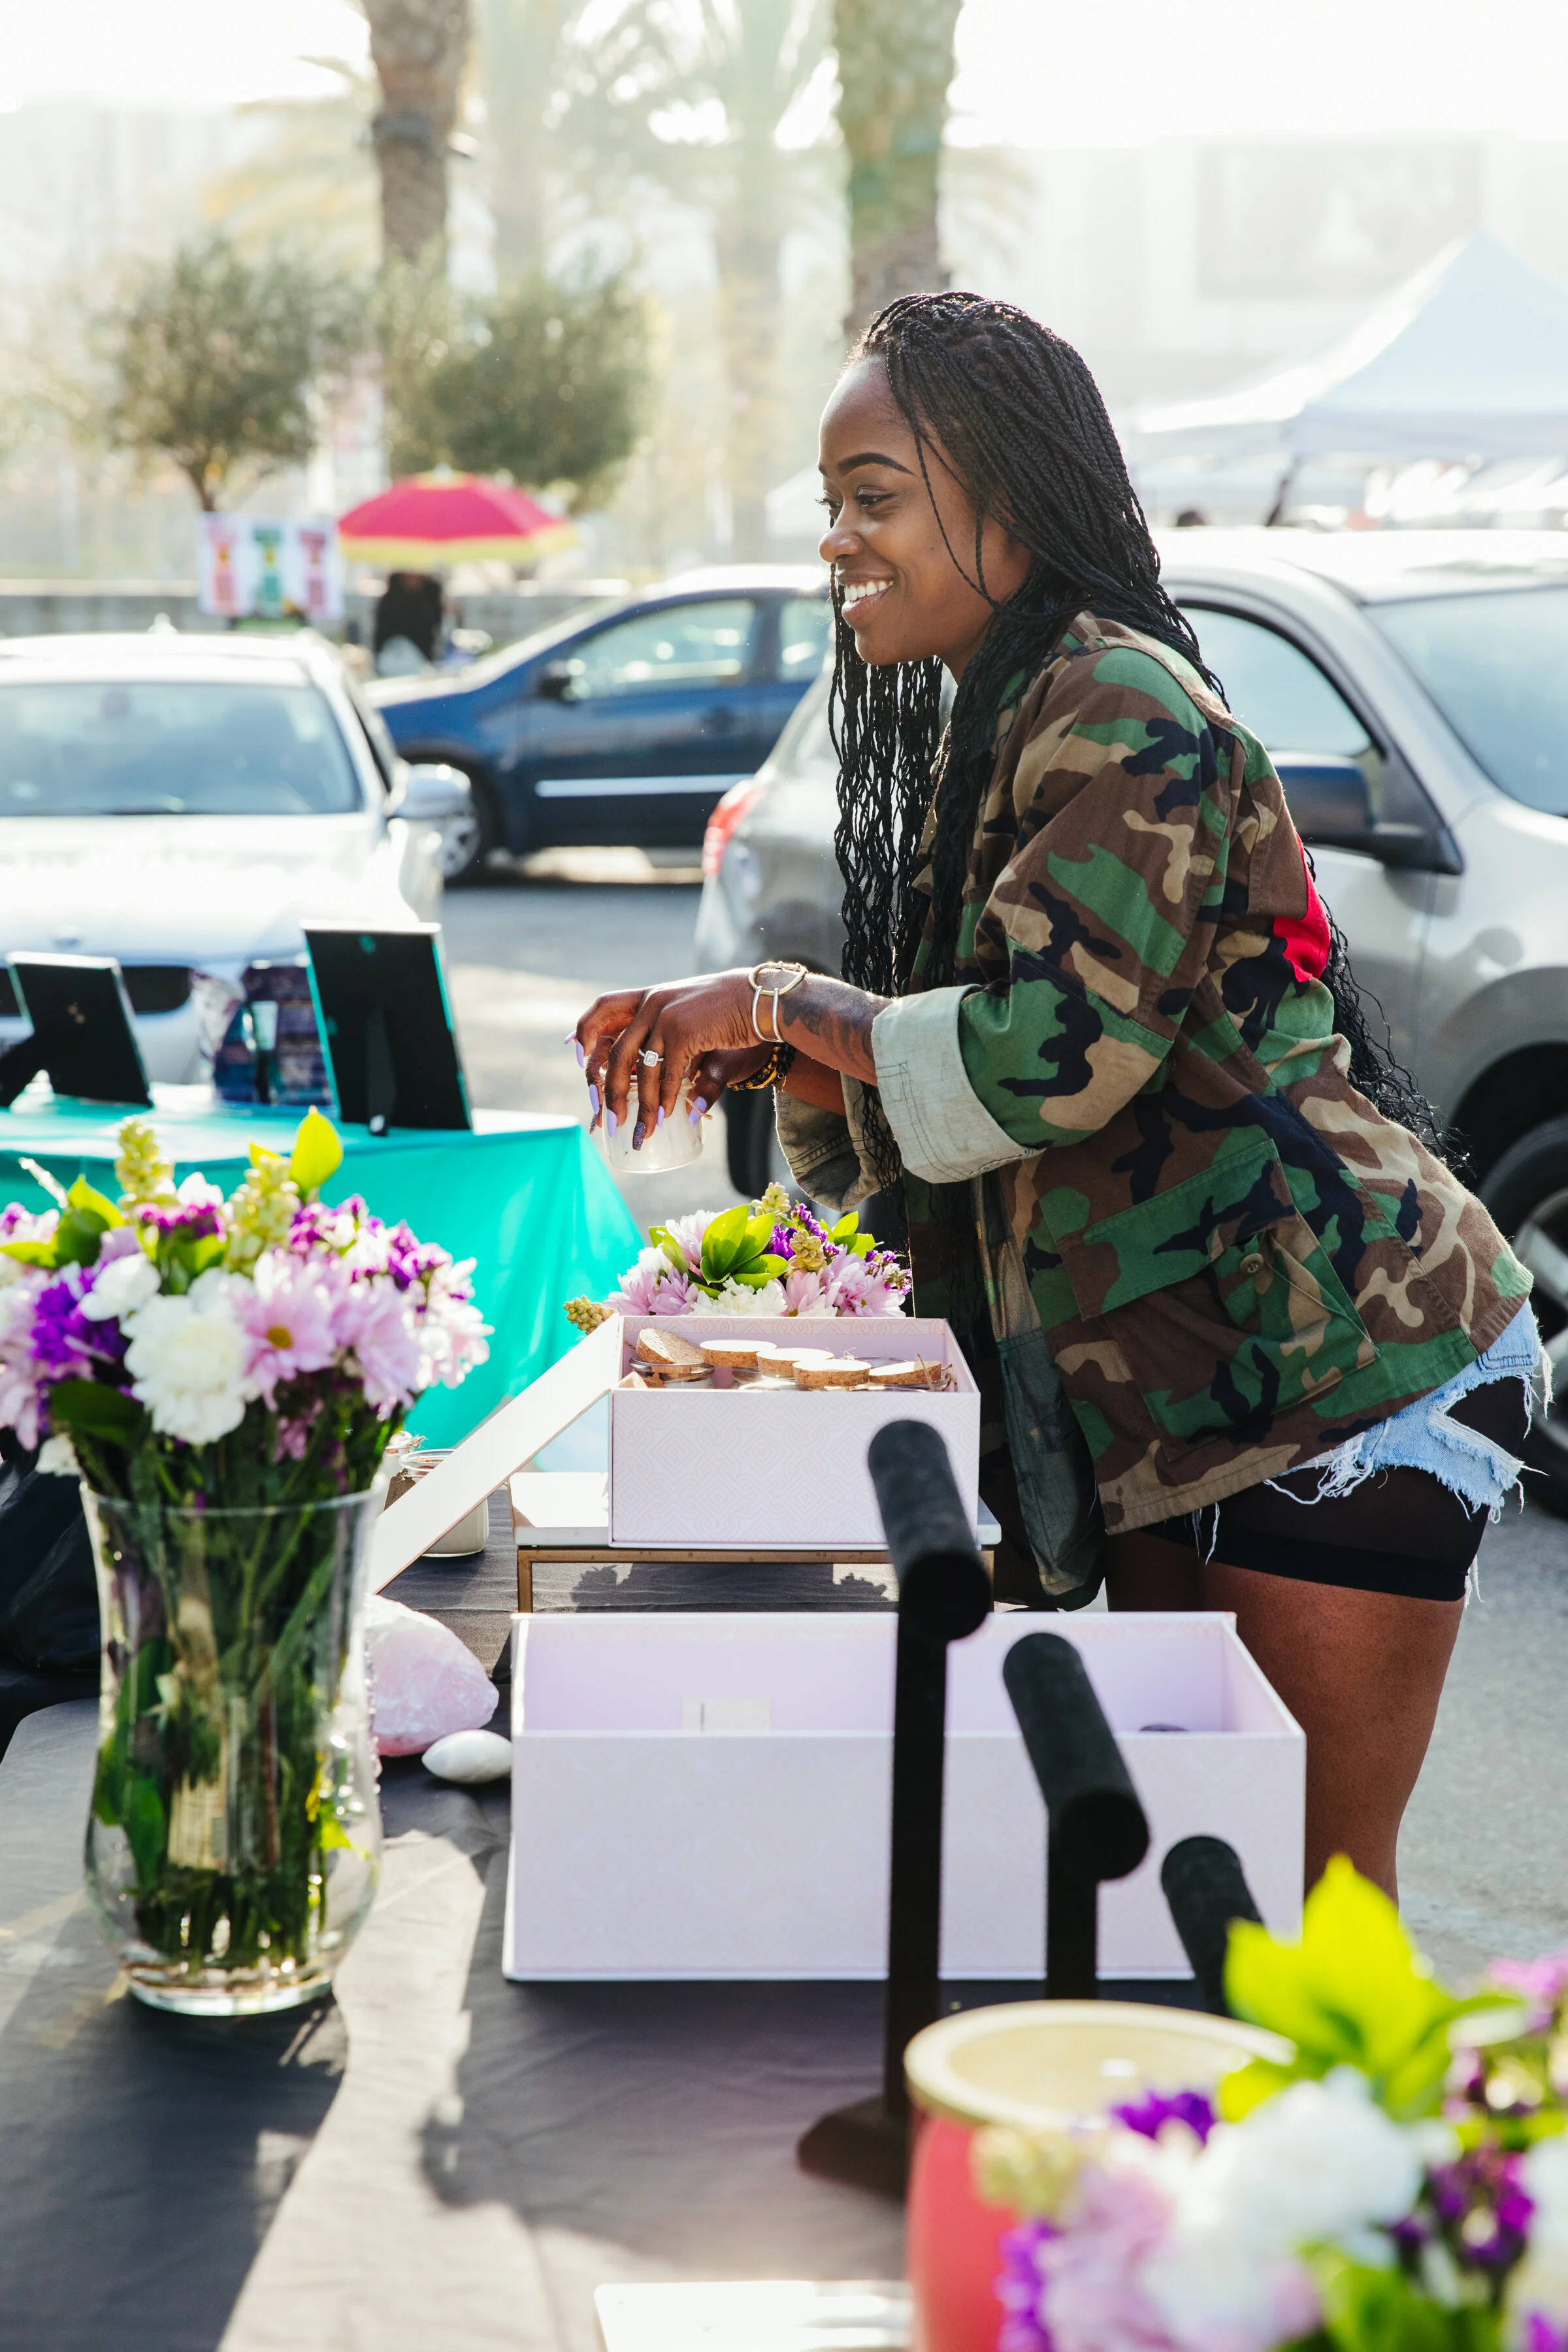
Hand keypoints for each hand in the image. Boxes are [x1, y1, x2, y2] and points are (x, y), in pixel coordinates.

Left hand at [573, 972, 758, 1145]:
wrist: (761, 999)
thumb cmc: (731, 1014)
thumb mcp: (695, 1029)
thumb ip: (678, 1052)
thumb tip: (678, 1101)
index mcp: (650, 997)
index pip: (604, 1008)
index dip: (586, 1032)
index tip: (578, 1058)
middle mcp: (651, 1003)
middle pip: (615, 1051)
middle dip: (608, 1091)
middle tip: (608, 1119)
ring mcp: (665, 1015)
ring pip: (640, 1069)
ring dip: (639, 1106)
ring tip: (640, 1132)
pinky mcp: (682, 1030)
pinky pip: (666, 1073)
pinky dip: (663, 1100)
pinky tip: (662, 1118)